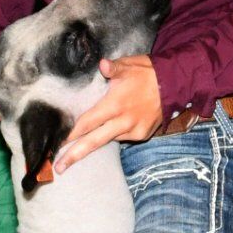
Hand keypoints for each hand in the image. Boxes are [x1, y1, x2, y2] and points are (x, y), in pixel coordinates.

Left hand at [53, 55, 163, 173]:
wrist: (177, 84)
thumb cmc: (148, 72)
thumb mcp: (129, 65)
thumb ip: (113, 68)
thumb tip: (102, 64)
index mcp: (116, 105)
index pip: (87, 123)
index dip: (71, 135)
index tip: (56, 145)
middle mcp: (124, 122)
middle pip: (94, 142)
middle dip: (74, 155)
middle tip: (58, 167)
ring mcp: (134, 131)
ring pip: (107, 139)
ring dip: (93, 144)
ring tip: (74, 152)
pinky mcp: (142, 135)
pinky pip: (121, 137)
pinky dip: (112, 134)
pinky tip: (109, 128)